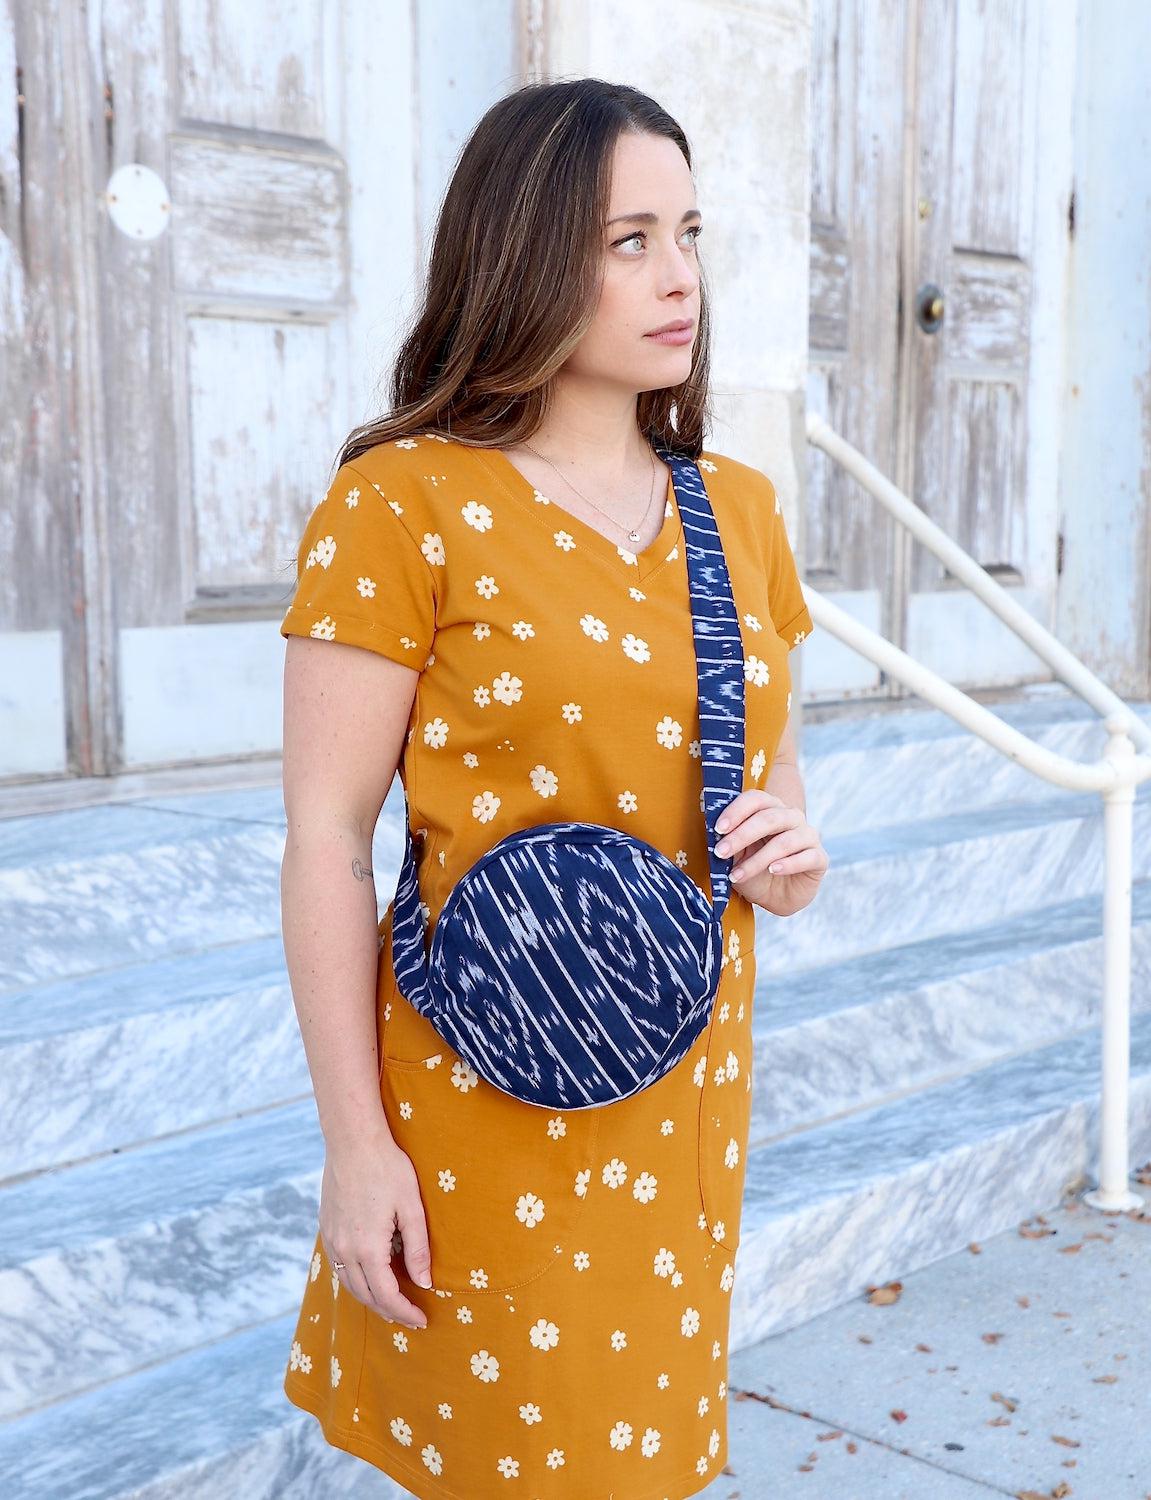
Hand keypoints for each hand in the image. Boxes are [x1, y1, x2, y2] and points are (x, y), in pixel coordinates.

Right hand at [319, 1138, 432, 1328]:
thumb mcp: (411, 1207)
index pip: (387, 1295)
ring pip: (349, 1284)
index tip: (422, 1320)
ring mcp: (331, 1239)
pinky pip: (339, 1266)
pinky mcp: (326, 1228)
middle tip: (410, 1317)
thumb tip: (424, 1283)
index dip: (405, 1312)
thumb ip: (418, 1248)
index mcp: (368, 1248)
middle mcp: (344, 1250)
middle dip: (389, 1311)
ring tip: (392, 1302)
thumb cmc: (388, 1168)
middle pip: (366, 1296)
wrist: (352, 1140)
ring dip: (370, 1298)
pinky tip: (370, 1274)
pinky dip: (355, 1279)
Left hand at [714, 790, 827, 915]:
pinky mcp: (820, 858)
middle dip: (741, 835)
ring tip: (737, 874)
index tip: (718, 829)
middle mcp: (791, 818)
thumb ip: (728, 841)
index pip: (756, 800)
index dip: (736, 811)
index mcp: (770, 809)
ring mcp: (808, 836)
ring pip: (785, 841)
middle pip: (769, 818)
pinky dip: (788, 864)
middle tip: (720, 852)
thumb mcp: (736, 856)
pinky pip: (806, 857)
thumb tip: (713, 833)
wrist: (775, 898)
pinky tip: (774, 870)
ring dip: (757, 859)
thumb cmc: (754, 870)